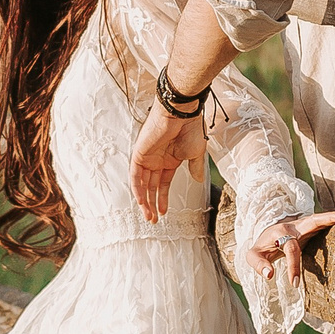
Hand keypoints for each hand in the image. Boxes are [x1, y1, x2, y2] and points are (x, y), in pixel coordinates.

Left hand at [130, 101, 207, 221]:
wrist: (181, 113)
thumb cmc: (190, 129)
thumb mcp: (196, 153)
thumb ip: (194, 168)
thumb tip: (199, 181)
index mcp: (169, 160)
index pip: (162, 184)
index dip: (162, 199)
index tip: (164, 213)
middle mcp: (156, 160)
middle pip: (151, 187)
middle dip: (152, 204)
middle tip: (154, 220)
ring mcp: (147, 158)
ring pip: (142, 184)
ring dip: (144, 201)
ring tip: (149, 216)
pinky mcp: (139, 154)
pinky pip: (135, 175)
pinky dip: (137, 188)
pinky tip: (141, 201)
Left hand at [248, 212, 334, 283]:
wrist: (266, 235)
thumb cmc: (262, 247)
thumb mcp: (253, 256)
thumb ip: (258, 264)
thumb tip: (269, 275)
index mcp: (280, 232)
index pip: (291, 248)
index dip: (293, 266)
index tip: (294, 284)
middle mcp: (294, 225)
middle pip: (311, 220)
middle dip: (327, 219)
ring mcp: (303, 224)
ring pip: (320, 219)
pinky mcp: (309, 227)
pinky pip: (323, 223)